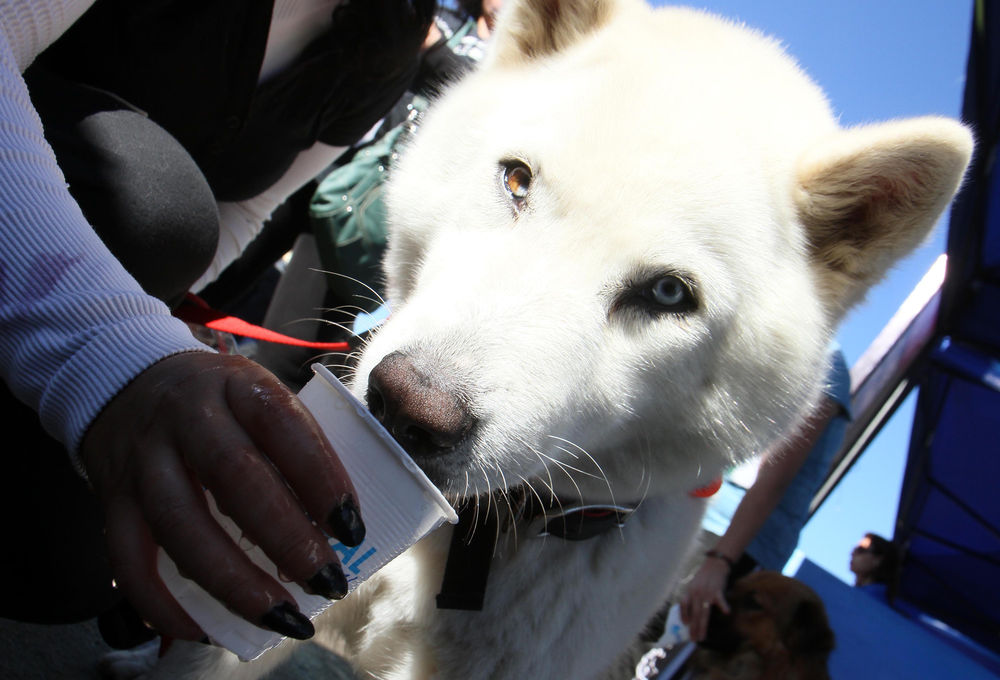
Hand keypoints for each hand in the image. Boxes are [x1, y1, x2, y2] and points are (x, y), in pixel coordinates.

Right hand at [81, 352, 365, 640]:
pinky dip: (162, 604)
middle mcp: (186, 417)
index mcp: (237, 385)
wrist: (126, 380)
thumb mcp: (258, 397)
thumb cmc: (219, 401)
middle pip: (234, 476)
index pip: (283, 424)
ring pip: (181, 526)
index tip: (352, 527)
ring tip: (280, 615)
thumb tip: (339, 525)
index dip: (321, 476)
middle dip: (286, 536)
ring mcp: (143, 460)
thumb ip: (294, 446)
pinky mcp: (111, 499)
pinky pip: (129, 561)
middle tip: (327, 579)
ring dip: (234, 582)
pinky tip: (204, 629)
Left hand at [679, 555, 730, 641]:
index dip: (683, 615)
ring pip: (704, 612)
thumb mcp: (694, 585)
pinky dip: (724, 606)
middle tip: (693, 639)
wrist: (715, 564)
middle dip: (693, 628)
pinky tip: (727, 612)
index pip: (683, 604)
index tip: (685, 625)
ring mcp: (706, 592)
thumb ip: (692, 596)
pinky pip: (720, 600)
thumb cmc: (705, 577)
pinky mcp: (717, 590)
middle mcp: (696, 593)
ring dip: (702, 626)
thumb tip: (689, 613)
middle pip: (694, 613)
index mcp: (689, 591)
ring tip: (702, 636)